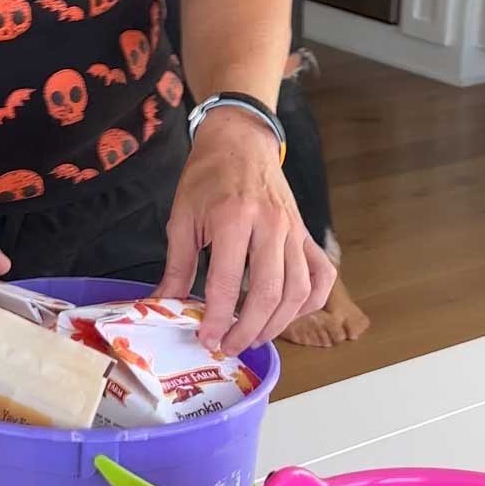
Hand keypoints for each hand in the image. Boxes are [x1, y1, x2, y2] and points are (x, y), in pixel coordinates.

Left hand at [158, 108, 334, 353]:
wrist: (241, 140)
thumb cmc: (207, 176)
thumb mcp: (181, 217)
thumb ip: (176, 265)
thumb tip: (162, 305)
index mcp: (233, 219)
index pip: (228, 282)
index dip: (216, 318)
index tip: (206, 339)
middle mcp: (270, 226)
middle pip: (269, 293)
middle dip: (248, 329)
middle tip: (228, 345)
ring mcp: (294, 230)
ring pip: (299, 290)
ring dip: (278, 323)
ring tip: (254, 336)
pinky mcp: (307, 233)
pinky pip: (321, 275)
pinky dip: (310, 301)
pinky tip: (288, 313)